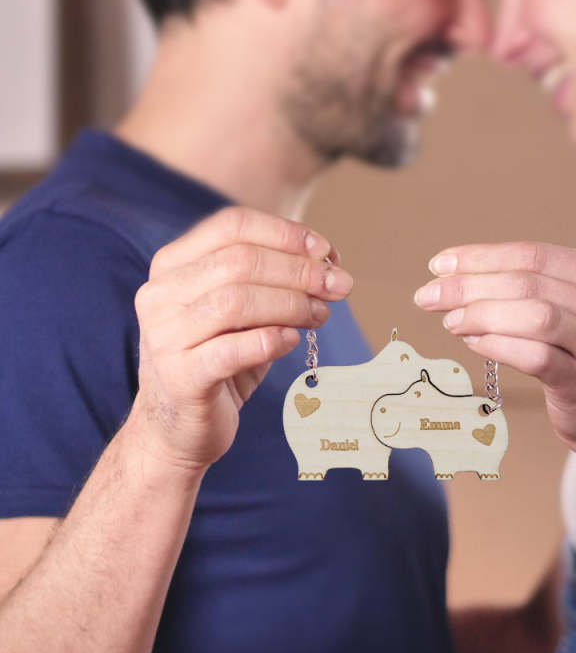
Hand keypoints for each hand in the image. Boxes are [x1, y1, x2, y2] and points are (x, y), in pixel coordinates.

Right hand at [130, 207, 352, 470]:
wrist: (177, 428)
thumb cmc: (219, 359)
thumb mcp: (242, 311)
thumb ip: (273, 281)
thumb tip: (329, 265)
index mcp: (172, 264)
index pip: (232, 225)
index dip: (286, 234)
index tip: (327, 251)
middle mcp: (160, 294)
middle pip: (240, 261)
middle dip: (300, 270)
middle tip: (339, 285)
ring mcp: (164, 336)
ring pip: (237, 301)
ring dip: (292, 304)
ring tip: (320, 314)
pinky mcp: (180, 378)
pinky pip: (233, 350)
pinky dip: (272, 340)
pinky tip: (293, 340)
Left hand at [415, 242, 575, 459]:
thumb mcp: (572, 308)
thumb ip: (529, 287)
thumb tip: (455, 275)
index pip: (533, 254)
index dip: (480, 257)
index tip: (439, 265)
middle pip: (527, 282)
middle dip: (468, 286)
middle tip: (429, 294)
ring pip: (533, 315)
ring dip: (480, 314)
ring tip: (450, 320)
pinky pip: (535, 356)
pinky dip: (497, 345)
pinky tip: (472, 342)